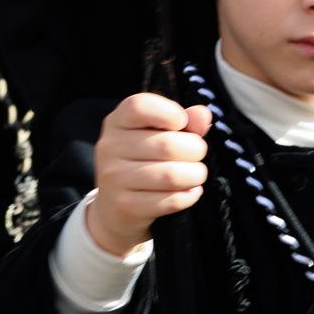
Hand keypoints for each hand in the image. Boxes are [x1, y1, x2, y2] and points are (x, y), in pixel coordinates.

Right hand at [87, 93, 213, 254]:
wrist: (115, 207)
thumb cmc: (145, 161)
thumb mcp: (159, 133)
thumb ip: (185, 120)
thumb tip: (202, 115)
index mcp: (117, 121)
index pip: (139, 106)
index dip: (169, 112)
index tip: (182, 123)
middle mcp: (110, 147)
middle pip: (167, 145)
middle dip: (196, 151)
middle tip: (195, 156)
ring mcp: (114, 178)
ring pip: (172, 176)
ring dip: (195, 175)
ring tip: (193, 175)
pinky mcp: (126, 205)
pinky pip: (172, 200)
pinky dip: (189, 195)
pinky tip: (187, 191)